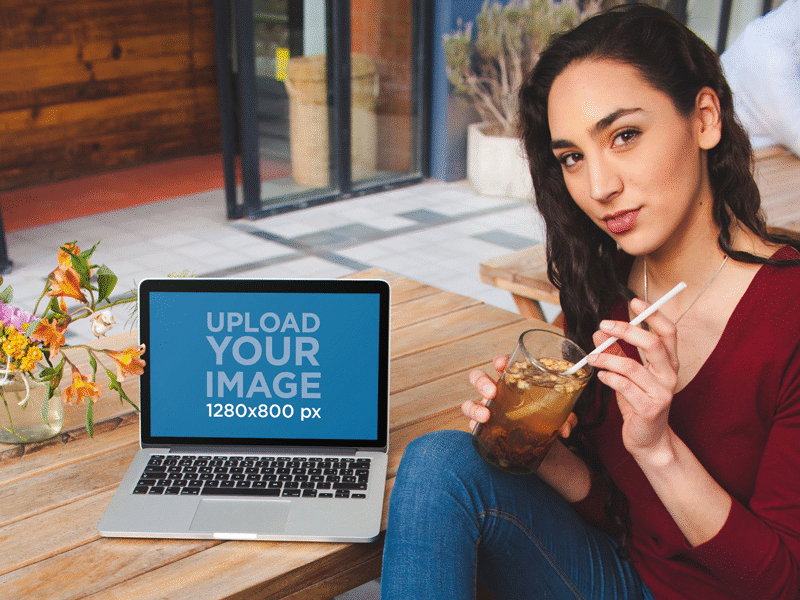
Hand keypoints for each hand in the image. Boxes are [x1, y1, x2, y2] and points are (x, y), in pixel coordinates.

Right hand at [464, 354, 577, 436]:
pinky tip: (483, 426)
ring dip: (474, 407)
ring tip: (485, 415)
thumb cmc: (544, 419)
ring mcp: (487, 411)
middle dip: (481, 381)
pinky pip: (472, 424)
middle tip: (492, 391)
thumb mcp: (558, 414)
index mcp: (513, 382)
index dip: (500, 361)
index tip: (502, 364)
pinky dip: (474, 424)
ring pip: (469, 402)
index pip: (502, 365)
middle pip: (479, 378)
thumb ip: (565, 417)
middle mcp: (496, 394)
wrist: (539, 444)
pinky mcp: (483, 428)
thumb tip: (566, 427)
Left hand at [586, 297, 678, 457]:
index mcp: (669, 363)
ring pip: (632, 366)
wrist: (648, 439)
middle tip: (604, 325)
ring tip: (592, 357)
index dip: (654, 314)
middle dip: (626, 330)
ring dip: (607, 358)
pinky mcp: (649, 408)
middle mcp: (670, 375)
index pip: (668, 332)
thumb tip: (601, 331)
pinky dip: (609, 378)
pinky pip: (624, 386)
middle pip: (652, 344)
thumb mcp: (628, 374)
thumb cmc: (639, 403)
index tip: (635, 301)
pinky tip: (602, 376)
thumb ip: (616, 352)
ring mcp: (661, 392)